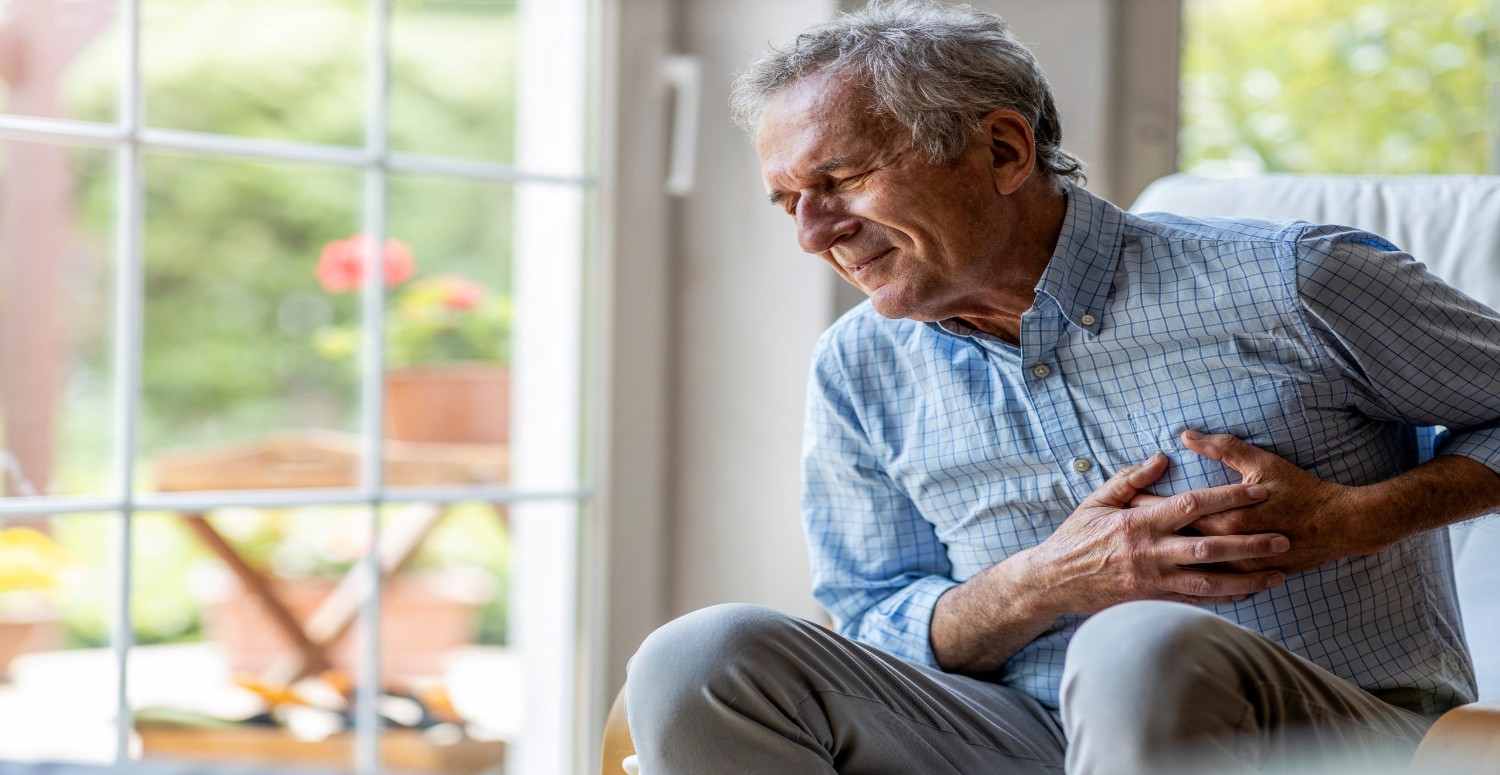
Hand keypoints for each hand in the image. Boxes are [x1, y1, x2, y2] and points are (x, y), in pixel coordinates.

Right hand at [1025, 452, 1289, 617]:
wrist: (1053, 581)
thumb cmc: (1075, 538)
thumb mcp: (1097, 501)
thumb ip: (1131, 479)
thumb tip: (1162, 457)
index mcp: (1138, 523)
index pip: (1191, 505)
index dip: (1227, 497)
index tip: (1257, 490)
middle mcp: (1150, 553)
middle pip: (1209, 546)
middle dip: (1249, 543)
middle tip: (1283, 538)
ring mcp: (1153, 581)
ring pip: (1209, 581)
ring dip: (1246, 578)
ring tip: (1277, 574)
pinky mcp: (1152, 601)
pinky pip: (1195, 601)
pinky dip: (1224, 598)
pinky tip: (1247, 594)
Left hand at [1130, 431, 1380, 573]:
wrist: (1341, 526)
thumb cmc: (1302, 490)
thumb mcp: (1262, 462)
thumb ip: (1222, 448)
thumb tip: (1185, 436)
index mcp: (1226, 516)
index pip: (1173, 511)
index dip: (1145, 505)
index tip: (1122, 502)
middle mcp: (1229, 546)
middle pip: (1174, 543)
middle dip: (1146, 537)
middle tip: (1117, 533)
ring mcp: (1239, 567)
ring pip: (1190, 570)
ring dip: (1164, 562)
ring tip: (1136, 557)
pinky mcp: (1249, 578)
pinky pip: (1213, 586)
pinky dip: (1190, 581)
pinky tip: (1170, 578)